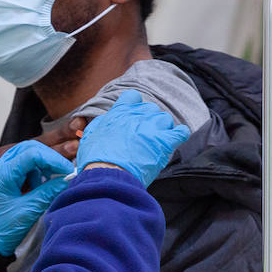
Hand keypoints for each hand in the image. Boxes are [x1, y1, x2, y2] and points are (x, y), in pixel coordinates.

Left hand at [0, 141, 74, 254]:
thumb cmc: (1, 229)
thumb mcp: (29, 210)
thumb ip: (49, 192)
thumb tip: (66, 179)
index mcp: (2, 174)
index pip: (32, 154)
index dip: (53, 159)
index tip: (66, 169)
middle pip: (29, 148)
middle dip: (49, 158)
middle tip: (63, 171)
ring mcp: (0, 170)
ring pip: (27, 154)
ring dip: (42, 165)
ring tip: (47, 182)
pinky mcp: (4, 176)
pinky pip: (23, 164)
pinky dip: (35, 171)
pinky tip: (38, 185)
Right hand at [75, 90, 190, 185]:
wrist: (109, 175)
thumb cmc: (96, 159)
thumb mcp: (91, 136)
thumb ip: (101, 124)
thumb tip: (105, 121)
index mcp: (120, 112)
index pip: (132, 97)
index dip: (134, 106)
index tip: (133, 116)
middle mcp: (138, 115)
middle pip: (150, 109)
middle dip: (148, 120)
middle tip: (143, 135)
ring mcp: (153, 127)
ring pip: (165, 119)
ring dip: (162, 129)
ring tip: (156, 141)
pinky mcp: (165, 141)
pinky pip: (181, 132)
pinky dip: (180, 134)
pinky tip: (176, 138)